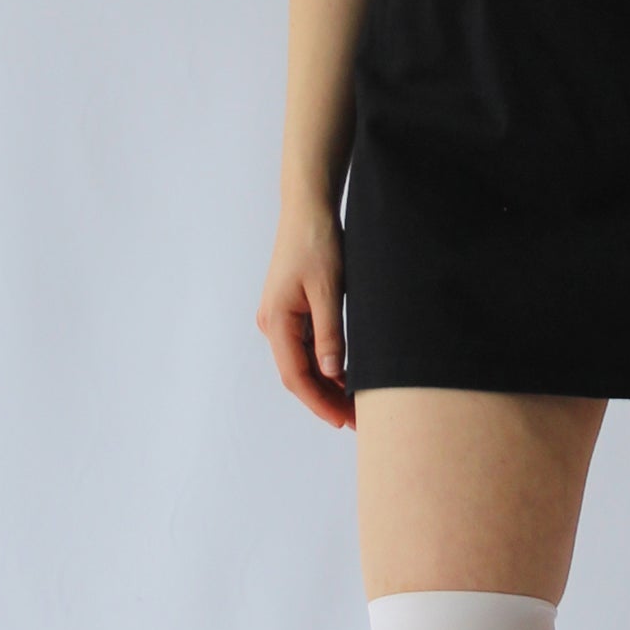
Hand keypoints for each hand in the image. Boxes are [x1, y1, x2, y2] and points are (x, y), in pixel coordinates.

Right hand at [256, 205, 354, 429]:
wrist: (308, 208)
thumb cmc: (317, 243)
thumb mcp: (328, 290)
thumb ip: (329, 334)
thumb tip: (332, 374)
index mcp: (276, 321)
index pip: (296, 376)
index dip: (319, 402)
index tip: (343, 421)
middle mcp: (272, 323)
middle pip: (298, 374)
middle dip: (325, 399)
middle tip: (357, 420)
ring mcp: (280, 317)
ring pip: (303, 362)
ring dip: (326, 383)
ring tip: (355, 403)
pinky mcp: (291, 309)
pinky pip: (306, 345)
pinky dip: (325, 363)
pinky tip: (346, 374)